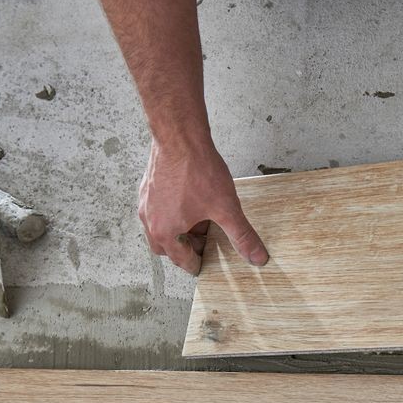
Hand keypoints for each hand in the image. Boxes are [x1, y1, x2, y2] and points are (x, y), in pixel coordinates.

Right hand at [138, 136, 267, 274]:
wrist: (179, 137)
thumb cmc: (197, 171)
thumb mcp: (226, 209)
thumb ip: (242, 236)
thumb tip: (257, 257)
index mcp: (165, 232)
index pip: (181, 260)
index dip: (197, 264)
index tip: (205, 264)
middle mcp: (149, 220)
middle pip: (166, 248)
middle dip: (185, 249)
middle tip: (204, 243)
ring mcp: (145, 203)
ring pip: (160, 228)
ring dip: (179, 230)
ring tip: (200, 221)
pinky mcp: (147, 187)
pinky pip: (157, 210)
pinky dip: (172, 214)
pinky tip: (189, 203)